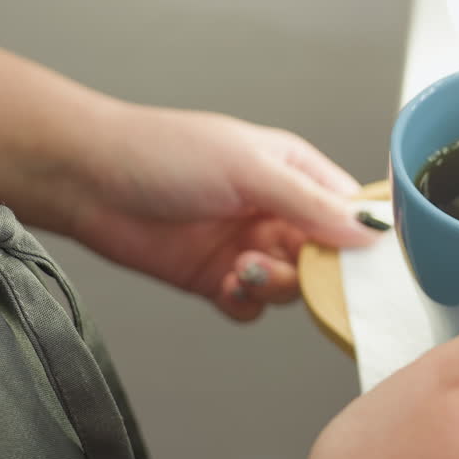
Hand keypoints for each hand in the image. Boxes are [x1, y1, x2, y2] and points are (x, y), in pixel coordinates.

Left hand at [67, 105, 379, 320]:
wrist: (90, 181)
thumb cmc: (163, 152)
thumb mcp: (249, 168)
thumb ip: (310, 203)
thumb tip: (368, 231)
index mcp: (294, 171)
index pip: (350, 210)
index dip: (361, 238)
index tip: (361, 261)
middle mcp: (276, 210)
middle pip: (326, 257)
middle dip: (314, 271)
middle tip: (290, 268)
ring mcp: (247, 245)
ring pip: (292, 286)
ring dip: (275, 285)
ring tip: (243, 269)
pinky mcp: (216, 277)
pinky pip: (252, 305)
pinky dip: (246, 302)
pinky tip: (224, 285)